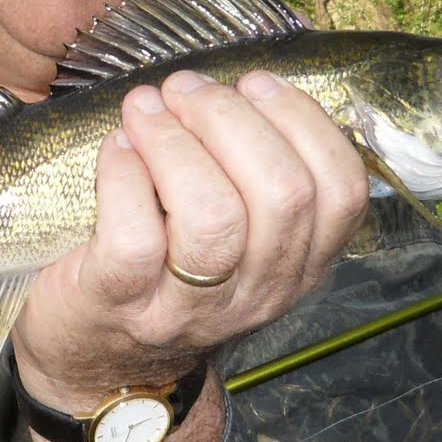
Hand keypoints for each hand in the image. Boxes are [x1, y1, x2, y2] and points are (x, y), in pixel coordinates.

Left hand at [11, 68, 369, 408]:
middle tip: (185, 89)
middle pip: (282, 195)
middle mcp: (260, 292)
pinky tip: (116, 148)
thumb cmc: (168, 265)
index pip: (343, 192)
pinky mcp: (123, 304)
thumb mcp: (239, 233)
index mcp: (300, 264)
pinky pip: (135, 235)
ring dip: (176, 142)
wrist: (98, 358)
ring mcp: (193, 307)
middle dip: (231, 118)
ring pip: (214, 216)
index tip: (255, 83)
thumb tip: (241, 86)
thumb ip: (256, 171)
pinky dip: (123, 174)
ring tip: (146, 109)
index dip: (303, 121)